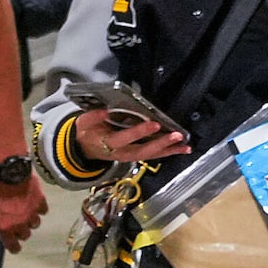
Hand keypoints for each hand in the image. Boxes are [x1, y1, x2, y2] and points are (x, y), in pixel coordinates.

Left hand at [0, 169, 48, 252]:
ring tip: (25, 214)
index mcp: (5, 226)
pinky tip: (34, 203)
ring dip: (31, 221)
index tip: (15, 248)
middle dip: (21, 232)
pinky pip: (43, 210)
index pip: (12, 245)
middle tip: (16, 225)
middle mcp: (20, 223)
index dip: (14, 248)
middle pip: (25, 235)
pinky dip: (39, 209)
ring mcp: (32, 212)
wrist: (7, 170)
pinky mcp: (40, 200)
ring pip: (36, 224)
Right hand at [73, 108, 189, 162]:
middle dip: (161, 144)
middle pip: (142, 151)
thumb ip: (92, 117)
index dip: (139, 132)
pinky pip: (153, 156)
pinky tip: (181, 149)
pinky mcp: (135, 156)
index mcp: (108, 143)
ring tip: (185, 146)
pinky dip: (168, 152)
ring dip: (168, 151)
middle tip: (177, 136)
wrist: (84, 150)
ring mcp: (129, 156)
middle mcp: (121, 153)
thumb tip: (104, 111)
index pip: (124, 138)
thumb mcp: (82, 123)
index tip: (155, 124)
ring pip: (150, 156)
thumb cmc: (87, 133)